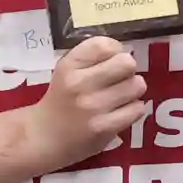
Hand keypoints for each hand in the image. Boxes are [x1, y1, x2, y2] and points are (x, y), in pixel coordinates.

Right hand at [22, 38, 148, 166]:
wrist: (44, 137)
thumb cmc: (60, 100)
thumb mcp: (66, 72)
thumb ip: (92, 59)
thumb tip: (126, 53)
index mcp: (68, 66)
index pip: (105, 45)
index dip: (115, 50)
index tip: (110, 61)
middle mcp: (79, 83)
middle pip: (126, 63)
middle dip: (127, 70)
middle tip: (119, 79)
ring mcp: (93, 107)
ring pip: (137, 86)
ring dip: (132, 91)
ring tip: (120, 97)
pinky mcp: (105, 127)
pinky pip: (137, 109)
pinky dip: (132, 110)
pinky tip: (120, 112)